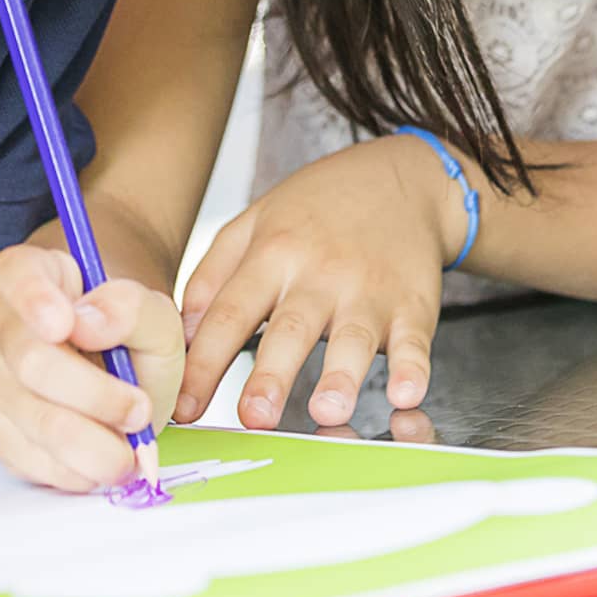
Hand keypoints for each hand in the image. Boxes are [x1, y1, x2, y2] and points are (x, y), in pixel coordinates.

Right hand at [0, 245, 183, 492]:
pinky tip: (100, 461)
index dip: (34, 299)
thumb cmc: (132, 335)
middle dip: (94, 396)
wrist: (125, 372)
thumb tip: (89, 322)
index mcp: (36, 274)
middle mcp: (5, 324)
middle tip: (140, 411)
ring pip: (32, 418)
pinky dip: (72, 470)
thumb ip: (131, 308)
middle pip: (31, 361)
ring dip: (91, 444)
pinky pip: (28, 459)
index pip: (17, 273)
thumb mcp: (154, 314)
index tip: (65, 324)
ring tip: (130, 448)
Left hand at [175, 137, 455, 431]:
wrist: (401, 178)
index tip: (183, 408)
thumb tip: (182, 336)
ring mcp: (369, 291)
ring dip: (340, 377)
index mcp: (273, 253)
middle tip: (254, 418)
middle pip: (290, 330)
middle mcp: (320, 274)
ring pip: (352, 339)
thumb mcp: (255, 222)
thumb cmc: (319, 209)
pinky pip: (414, 340)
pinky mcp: (413, 305)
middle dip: (270, 376)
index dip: (204, 362)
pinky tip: (408, 393)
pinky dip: (413, 368)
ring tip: (327, 411)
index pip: (230, 313)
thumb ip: (212, 275)